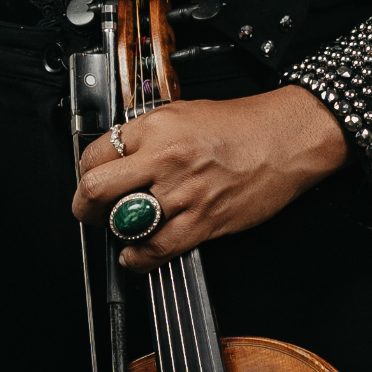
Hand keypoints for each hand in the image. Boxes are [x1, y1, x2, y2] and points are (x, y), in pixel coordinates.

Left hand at [70, 87, 349, 272]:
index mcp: (155, 127)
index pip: (95, 154)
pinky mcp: (203, 222)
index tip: (91, 180)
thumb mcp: (181, 113)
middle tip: (91, 211)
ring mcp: (183, 193)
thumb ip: (146, 136)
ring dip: (116, 232)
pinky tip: (137, 254)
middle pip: (96, 190)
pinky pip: (156, 250)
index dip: (86, 172)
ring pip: (123, 224)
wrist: (285, 139)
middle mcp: (164, 159)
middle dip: (86, 207)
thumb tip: (117, 159)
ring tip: (122, 229)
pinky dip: (139, 258)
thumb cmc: (240, 126)